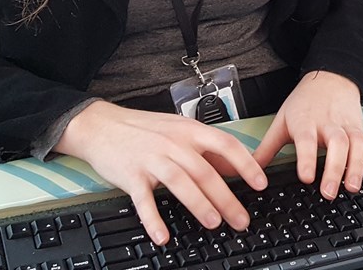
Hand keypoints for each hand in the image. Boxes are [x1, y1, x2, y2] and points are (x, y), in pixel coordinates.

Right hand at [54, 101, 266, 244]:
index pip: (224, 144)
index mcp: (188, 130)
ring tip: (214, 223)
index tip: (260, 183)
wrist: (101, 125)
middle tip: (241, 219)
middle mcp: (172, 143)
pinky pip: (144, 200)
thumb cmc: (142, 130)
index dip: (245, 164)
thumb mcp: (177, 130)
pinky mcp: (131, 175)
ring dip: (199, 204)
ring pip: (180, 182)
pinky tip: (163, 236)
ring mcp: (151, 158)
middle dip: (227, 197)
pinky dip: (153, 219)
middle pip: (205, 170)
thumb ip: (204, 148)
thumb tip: (234, 170)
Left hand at [251, 70, 362, 198]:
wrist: (328, 78)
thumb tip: (246, 171)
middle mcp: (329, 125)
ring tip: (352, 187)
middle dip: (333, 168)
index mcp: (305, 122)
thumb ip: (267, 149)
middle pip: (335, 144)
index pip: (306, 140)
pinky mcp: (362, 130)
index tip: (306, 177)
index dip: (307, 158)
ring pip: (356, 145)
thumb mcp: (281, 122)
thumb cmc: (303, 104)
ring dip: (356, 166)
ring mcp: (348, 127)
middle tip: (328, 192)